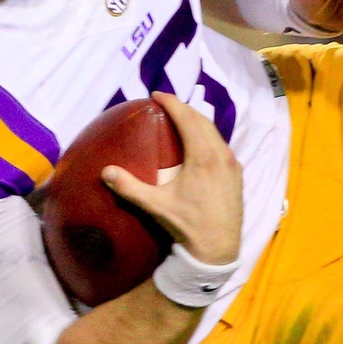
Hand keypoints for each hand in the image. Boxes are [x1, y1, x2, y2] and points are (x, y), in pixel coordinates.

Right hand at [99, 93, 241, 265]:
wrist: (219, 249)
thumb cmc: (187, 225)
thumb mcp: (156, 205)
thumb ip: (130, 187)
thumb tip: (105, 171)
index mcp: (203, 157)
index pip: (187, 119)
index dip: (172, 103)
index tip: (156, 94)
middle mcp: (221, 155)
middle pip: (202, 121)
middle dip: (183, 108)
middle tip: (165, 103)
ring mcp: (232, 164)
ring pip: (215, 132)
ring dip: (197, 121)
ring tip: (180, 118)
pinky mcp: (237, 175)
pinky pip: (222, 146)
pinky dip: (208, 136)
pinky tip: (199, 142)